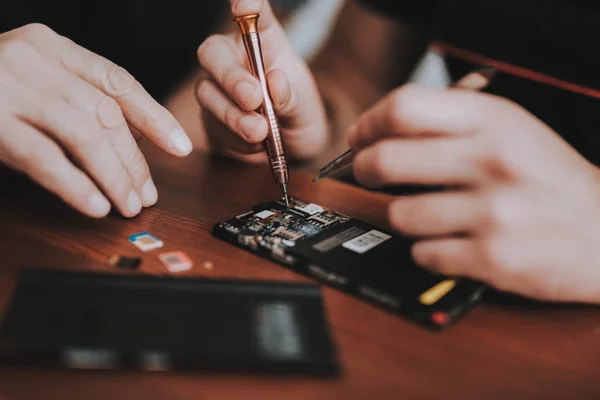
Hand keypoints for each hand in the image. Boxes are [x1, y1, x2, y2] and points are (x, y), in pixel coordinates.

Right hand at [0, 24, 191, 217]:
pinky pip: (44, 159)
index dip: (154, 116)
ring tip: (129, 204)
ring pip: (83, 134)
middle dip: (133, 159)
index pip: (117, 81)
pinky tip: (95, 205)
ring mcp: (8, 89)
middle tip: (148, 192)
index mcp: (51, 46)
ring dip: (113, 176)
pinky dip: (76, 185)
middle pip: (105, 113)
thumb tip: (134, 140)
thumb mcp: (34, 77)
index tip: (180, 146)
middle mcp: (32, 60)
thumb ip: (77, 97)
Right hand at [195, 0, 327, 163]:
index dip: (246, 3)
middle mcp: (234, 58)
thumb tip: (274, 82)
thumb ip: (292, 96)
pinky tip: (256, 144)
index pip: (253, 15)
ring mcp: (217, 88)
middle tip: (254, 98)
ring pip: (207, 92)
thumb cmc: (298, 113)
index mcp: (264, 41)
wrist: (291, 148)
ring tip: (259, 131)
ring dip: (232, 115)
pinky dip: (234, 138)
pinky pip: (213, 126)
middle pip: (213, 53)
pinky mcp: (210, 118)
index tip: (245, 3)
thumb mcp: (306, 106)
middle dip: (231, 77)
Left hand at [349, 84, 599, 303]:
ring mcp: (493, 212)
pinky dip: (428, 252)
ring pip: (399, 214)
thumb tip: (382, 124)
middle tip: (370, 176)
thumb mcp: (513, 129)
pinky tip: (451, 244)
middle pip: (385, 160)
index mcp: (494, 120)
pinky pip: (422, 254)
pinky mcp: (492, 258)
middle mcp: (492, 160)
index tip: (360, 137)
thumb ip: (454, 120)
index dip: (369, 123)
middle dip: (365, 171)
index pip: (404, 107)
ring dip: (403, 217)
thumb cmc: (549, 179)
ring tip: (428, 215)